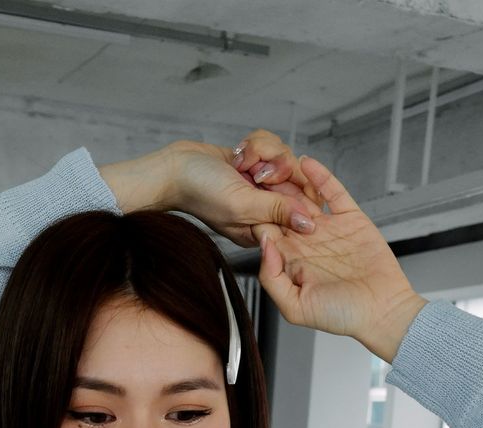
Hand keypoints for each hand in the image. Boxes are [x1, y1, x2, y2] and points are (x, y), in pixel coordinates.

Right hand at [167, 135, 325, 248]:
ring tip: (240, 162)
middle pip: (299, 180)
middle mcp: (265, 207)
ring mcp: (260, 185)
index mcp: (264, 228)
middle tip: (255, 172)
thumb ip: (277, 212)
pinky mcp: (255, 164)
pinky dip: (255, 144)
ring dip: (263, 152)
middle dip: (277, 167)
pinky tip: (237, 154)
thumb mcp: (242, 204)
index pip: (302, 211)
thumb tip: (308, 225)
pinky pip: (272, 146)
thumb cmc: (200, 192)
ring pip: (286, 157)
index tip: (277, 181)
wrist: (174, 168)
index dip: (299, 191)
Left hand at [252, 148, 426, 356]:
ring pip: (304, 198)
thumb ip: (273, 279)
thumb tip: (264, 245)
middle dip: (269, 193)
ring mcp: (328, 229)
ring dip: (291, 181)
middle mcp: (307, 243)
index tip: (241, 200)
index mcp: (291, 263)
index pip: (267, 234)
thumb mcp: (296, 307)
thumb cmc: (341, 316)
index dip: (255, 218)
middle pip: (282, 211)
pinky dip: (320, 177)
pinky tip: (306, 162)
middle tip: (253, 171)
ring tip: (275, 162)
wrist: (382, 311)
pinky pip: (333, 192)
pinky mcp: (351, 218)